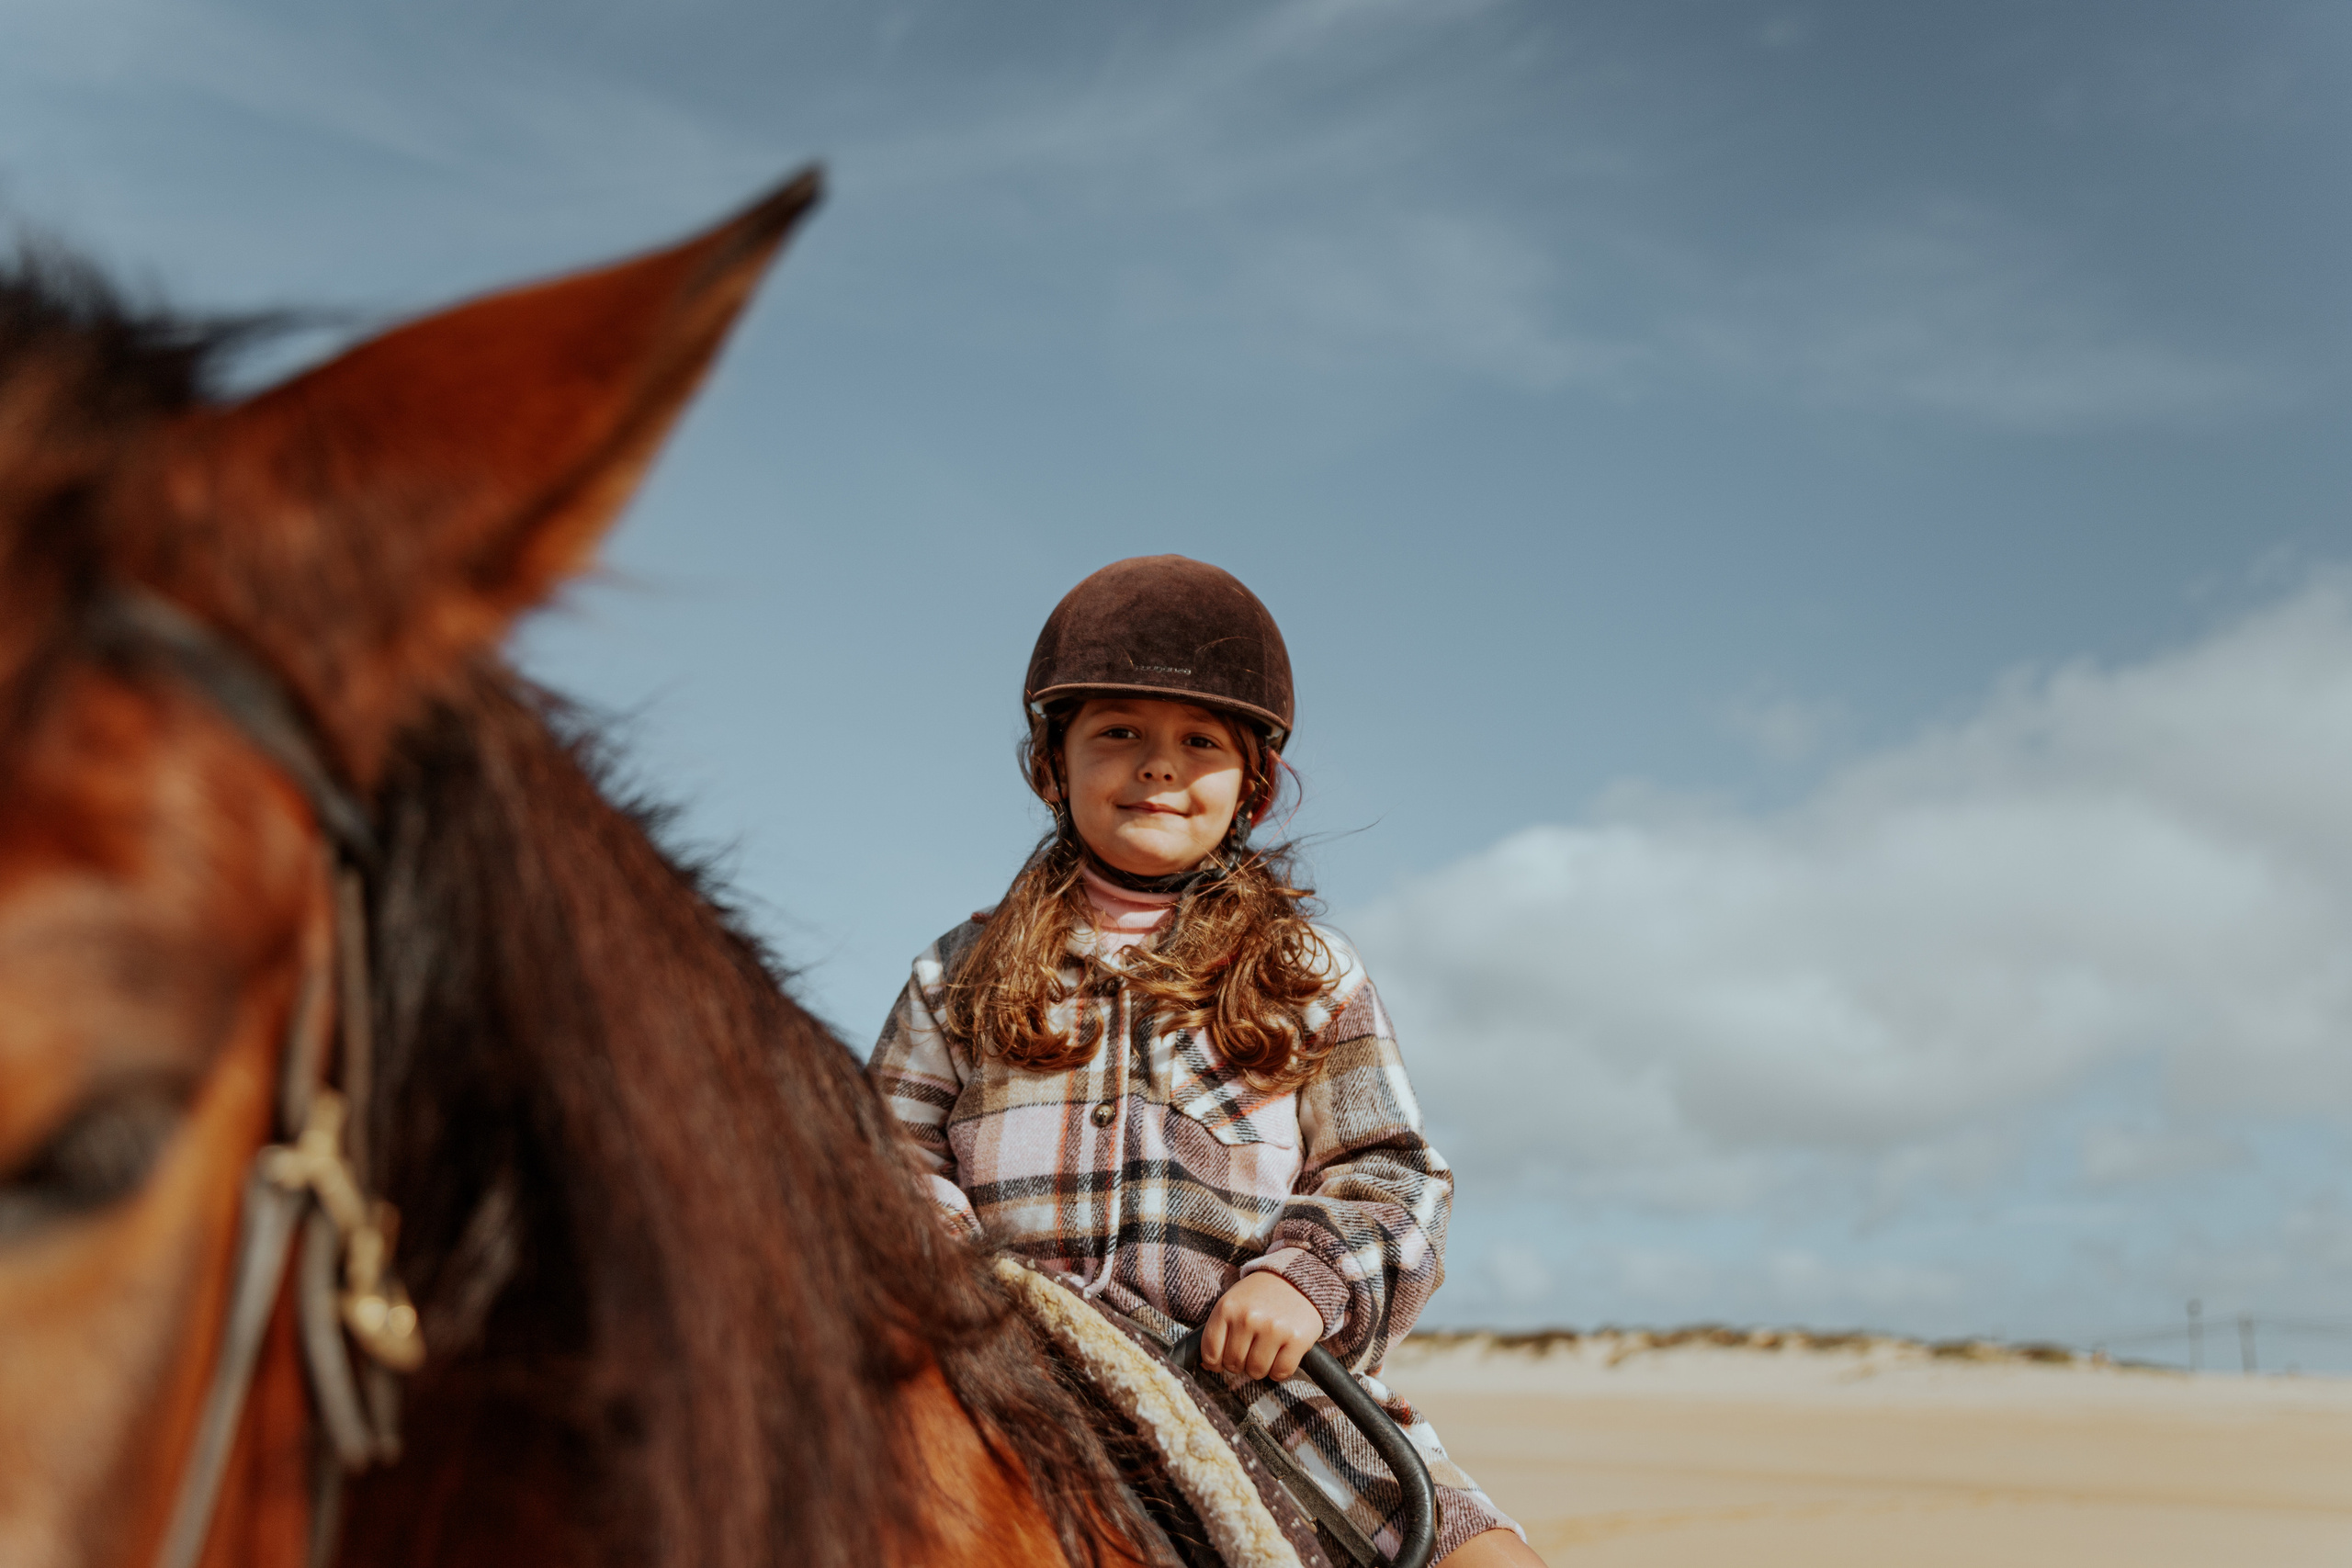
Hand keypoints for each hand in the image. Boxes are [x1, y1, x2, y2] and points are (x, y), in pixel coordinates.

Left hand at [1200, 1272, 1323, 1381]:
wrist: (1297, 1278)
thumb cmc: (1260, 1295)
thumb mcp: (1233, 1302)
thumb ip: (1219, 1330)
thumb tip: (1208, 1366)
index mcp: (1227, 1308)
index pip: (1210, 1353)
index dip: (1216, 1363)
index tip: (1224, 1360)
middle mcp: (1248, 1318)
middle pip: (1234, 1364)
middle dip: (1241, 1363)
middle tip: (1251, 1348)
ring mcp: (1273, 1329)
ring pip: (1256, 1371)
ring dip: (1261, 1367)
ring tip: (1267, 1349)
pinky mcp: (1297, 1339)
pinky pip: (1280, 1373)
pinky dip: (1279, 1370)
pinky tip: (1281, 1353)